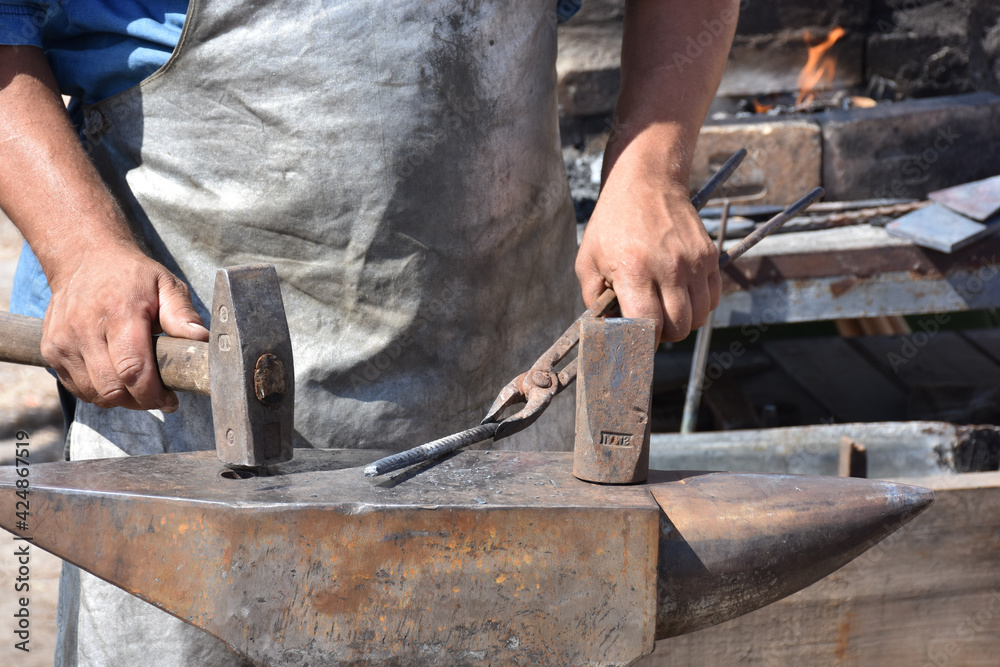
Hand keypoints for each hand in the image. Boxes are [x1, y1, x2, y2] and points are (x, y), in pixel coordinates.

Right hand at [41, 243, 208, 411]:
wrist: (85, 258)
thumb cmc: (133, 275)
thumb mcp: (166, 285)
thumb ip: (183, 315)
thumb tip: (201, 340)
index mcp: (119, 313)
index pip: (133, 370)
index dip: (154, 394)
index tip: (171, 399)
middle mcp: (85, 329)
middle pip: (112, 389)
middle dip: (139, 401)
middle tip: (158, 395)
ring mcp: (63, 341)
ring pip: (93, 393)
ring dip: (119, 399)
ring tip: (138, 387)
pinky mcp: (50, 350)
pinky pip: (77, 388)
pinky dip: (98, 391)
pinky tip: (115, 378)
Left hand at [576, 175, 720, 342]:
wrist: (646, 182)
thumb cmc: (614, 221)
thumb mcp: (588, 259)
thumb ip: (593, 298)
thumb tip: (606, 327)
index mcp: (634, 271)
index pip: (648, 326)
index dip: (642, 343)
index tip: (635, 344)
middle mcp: (668, 268)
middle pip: (678, 327)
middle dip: (664, 336)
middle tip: (651, 327)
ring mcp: (692, 262)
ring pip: (699, 317)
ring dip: (683, 323)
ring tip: (666, 311)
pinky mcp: (708, 256)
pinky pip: (713, 298)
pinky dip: (700, 306)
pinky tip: (682, 297)